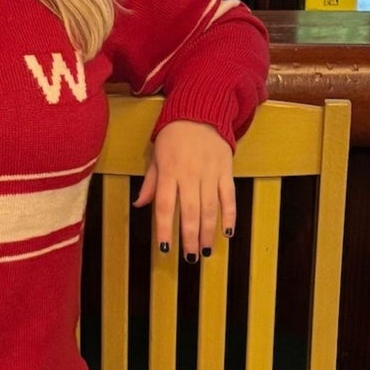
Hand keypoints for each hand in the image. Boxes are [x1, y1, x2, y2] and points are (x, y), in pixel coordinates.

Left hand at [133, 120, 234, 258]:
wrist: (200, 111)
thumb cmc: (173, 136)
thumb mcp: (156, 156)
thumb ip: (151, 183)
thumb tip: (140, 205)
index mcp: (169, 172)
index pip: (165, 206)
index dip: (165, 229)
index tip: (165, 248)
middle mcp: (190, 175)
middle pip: (190, 211)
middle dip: (190, 237)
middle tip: (189, 257)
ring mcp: (210, 173)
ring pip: (210, 208)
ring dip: (208, 232)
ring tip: (205, 251)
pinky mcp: (226, 170)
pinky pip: (229, 196)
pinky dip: (230, 215)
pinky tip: (227, 232)